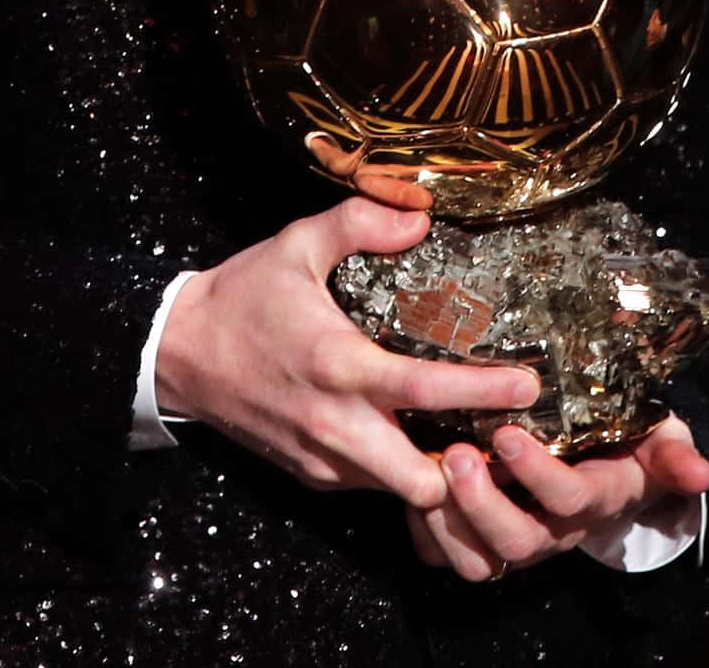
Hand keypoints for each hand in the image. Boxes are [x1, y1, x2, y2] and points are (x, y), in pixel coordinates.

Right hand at [155, 199, 541, 510]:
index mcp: (338, 364)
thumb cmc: (244, 294)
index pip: (424, 389)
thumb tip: (421, 218)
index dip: (483, 392)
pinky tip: (407, 435)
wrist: (179, 352)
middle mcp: (334, 423)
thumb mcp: (297, 243)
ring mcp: (321, 457)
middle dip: (465, 469)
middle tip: (497, 436)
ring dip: (432, 473)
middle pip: (422, 481)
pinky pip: (368, 485)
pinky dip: (394, 470)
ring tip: (462, 439)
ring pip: (397, 492)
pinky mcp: (309, 474)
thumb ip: (360, 224)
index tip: (529, 389)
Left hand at [406, 415, 708, 581]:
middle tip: (455, 454)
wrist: (610, 470)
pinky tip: (411, 491)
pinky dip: (423, 535)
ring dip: (448, 523)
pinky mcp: (482, 540)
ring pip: (478, 561)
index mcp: (593, 500)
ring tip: (426, 472)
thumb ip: (675, 455)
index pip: (567, 499)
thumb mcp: (660, 443)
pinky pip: (445, 558)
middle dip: (482, 503)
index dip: (537, 474)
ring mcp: (516, 537)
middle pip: (516, 541)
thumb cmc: (629, 446)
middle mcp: (553, 530)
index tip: (507, 433)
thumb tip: (703, 471)